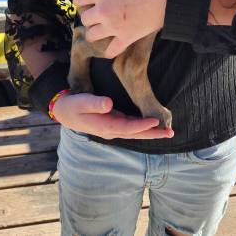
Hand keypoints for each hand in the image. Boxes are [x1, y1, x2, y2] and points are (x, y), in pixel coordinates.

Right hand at [53, 93, 173, 139]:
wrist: (65, 112)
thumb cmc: (73, 105)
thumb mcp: (81, 102)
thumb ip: (94, 103)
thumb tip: (109, 104)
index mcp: (104, 126)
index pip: (127, 128)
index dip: (142, 126)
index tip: (156, 121)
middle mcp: (111, 130)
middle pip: (135, 134)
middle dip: (153, 134)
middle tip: (170, 133)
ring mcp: (113, 128)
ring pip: (135, 132)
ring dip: (151, 132)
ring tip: (168, 131)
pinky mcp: (115, 123)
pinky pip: (132, 128)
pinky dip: (144, 127)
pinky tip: (154, 126)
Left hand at [73, 0, 170, 57]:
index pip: (78, 0)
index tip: (88, 0)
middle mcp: (103, 11)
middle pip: (84, 19)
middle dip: (89, 16)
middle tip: (98, 14)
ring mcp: (114, 26)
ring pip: (92, 36)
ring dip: (94, 32)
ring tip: (101, 29)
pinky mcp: (126, 37)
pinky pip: (112, 50)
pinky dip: (109, 51)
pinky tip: (110, 48)